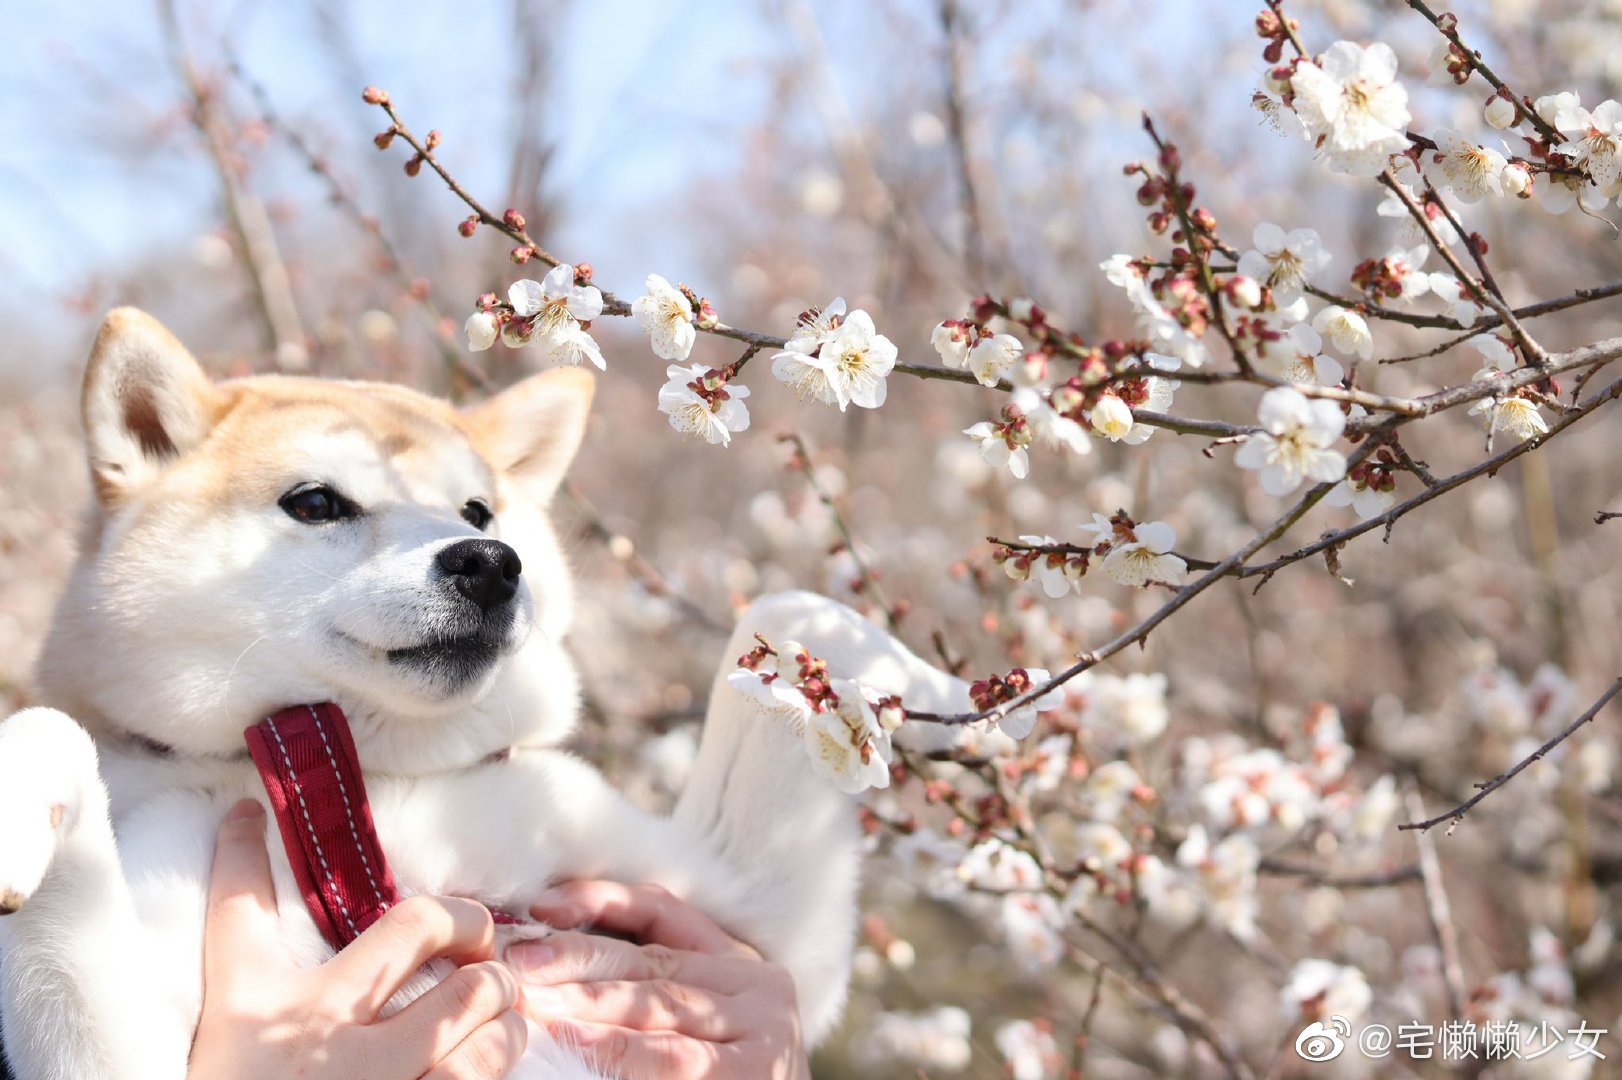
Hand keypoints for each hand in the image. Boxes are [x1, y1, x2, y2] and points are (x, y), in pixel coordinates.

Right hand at [188, 799, 527, 1079]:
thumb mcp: (236, 1050)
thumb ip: (263, 973)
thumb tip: (250, 842)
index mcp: (262, 1018)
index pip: (238, 915)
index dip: (239, 853)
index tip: (244, 812)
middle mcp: (318, 1042)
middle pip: (422, 929)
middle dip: (470, 931)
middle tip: (478, 954)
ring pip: (484, 1008)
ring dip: (504, 1011)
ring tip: (495, 1022)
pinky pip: (491, 1078)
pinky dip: (503, 1066)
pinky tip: (487, 1070)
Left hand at [508, 881, 808, 1078]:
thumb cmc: (726, 1076)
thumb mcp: (699, 1022)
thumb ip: (649, 990)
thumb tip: (552, 957)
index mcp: (739, 961)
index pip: (664, 913)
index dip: (602, 901)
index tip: (542, 904)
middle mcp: (758, 986)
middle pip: (653, 963)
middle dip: (579, 956)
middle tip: (519, 957)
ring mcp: (762, 1028)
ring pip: (660, 1006)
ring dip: (588, 1003)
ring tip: (534, 999)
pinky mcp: (754, 1070)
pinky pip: (673, 1056)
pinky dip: (619, 1051)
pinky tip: (576, 1045)